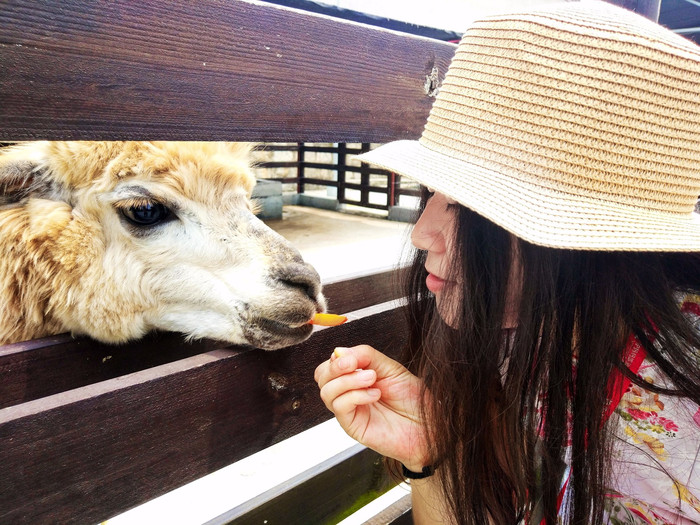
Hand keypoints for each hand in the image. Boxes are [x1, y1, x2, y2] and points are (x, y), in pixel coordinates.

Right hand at [314, 344, 430, 470]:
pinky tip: (374, 394)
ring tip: (371, 378)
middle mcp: (349, 393)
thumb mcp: (391, 368)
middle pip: (322, 377)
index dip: (337, 358)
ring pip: (327, 391)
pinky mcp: (352, 426)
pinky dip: (355, 395)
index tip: (353, 357)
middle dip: (335, 367)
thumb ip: (366, 356)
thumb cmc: (413, 399)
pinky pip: (339, 407)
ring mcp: (349, 411)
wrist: (429, 426)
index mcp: (356, 377)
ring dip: (348, 380)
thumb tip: (339, 351)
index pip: (330, 365)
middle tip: (355, 364)